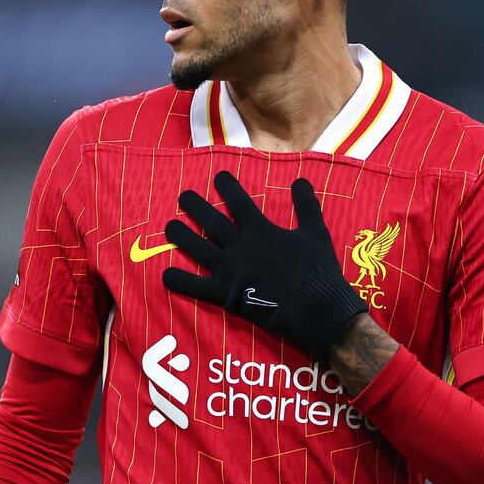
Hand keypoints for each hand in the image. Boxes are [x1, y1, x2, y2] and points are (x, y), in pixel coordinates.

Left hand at [162, 170, 365, 361]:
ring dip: (182, 237)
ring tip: (169, 227)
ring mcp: (230, 271)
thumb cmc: (317, 269)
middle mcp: (239, 247)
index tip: (218, 176)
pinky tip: (166, 275)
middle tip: (183, 196)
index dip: (227, 187)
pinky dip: (180, 281)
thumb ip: (306, 206)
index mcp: (260, 230)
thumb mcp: (315, 232)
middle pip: (211, 222)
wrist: (314, 306)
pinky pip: (197, 287)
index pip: (238, 202)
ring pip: (198, 249)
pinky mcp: (226, 294)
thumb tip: (301, 181)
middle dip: (195, 207)